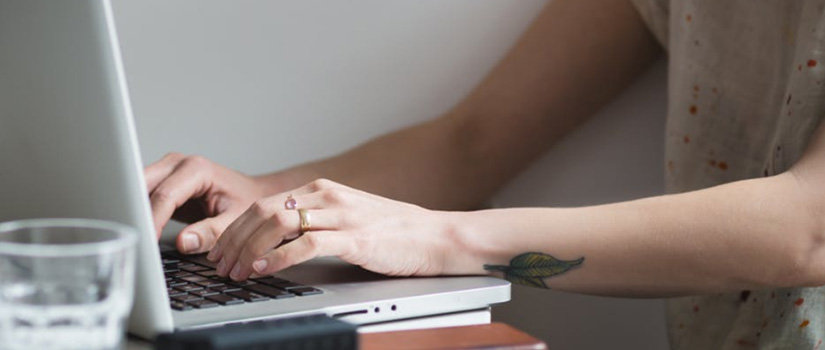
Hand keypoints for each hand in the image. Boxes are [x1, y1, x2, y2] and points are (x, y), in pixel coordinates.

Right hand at [144, 153, 268, 253]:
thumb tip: (184, 242)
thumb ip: (212, 232)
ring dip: (133, 211)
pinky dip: (138, 212)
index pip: (165, 195)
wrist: (250, 193)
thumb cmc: (246, 202)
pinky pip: (142, 196)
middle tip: (133, 240)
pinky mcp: (161, 181)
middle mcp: (178, 164)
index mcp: (197, 169)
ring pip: (137, 189)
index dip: (153, 220)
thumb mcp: (235, 220)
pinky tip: (139, 229)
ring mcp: (167, 170)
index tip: (147, 241)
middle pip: (143, 186)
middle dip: (136, 213)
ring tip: (133, 236)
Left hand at [207, 179, 457, 280]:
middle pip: (264, 211)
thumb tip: (277, 240)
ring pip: (278, 224)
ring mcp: (342, 215)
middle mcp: (328, 197)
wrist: (436, 236)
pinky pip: (306, 244)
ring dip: (249, 249)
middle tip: (219, 264)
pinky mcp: (355, 238)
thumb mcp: (348, 218)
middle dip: (234, 240)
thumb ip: (315, 222)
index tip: (221, 250)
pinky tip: (264, 270)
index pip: (265, 204)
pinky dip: (278, 258)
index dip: (236, 229)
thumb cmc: (394, 232)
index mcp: (323, 190)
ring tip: (236, 270)